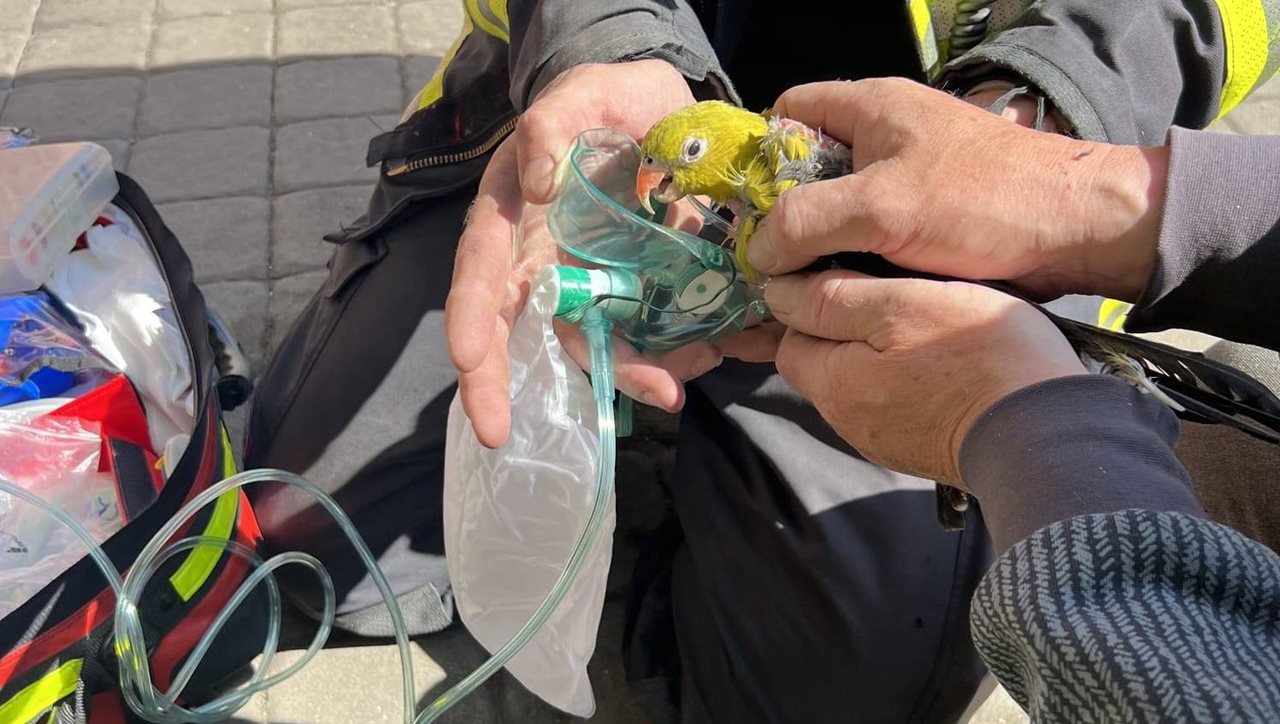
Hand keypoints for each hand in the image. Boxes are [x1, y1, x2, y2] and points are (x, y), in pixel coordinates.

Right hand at [445, 60, 722, 447]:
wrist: (661, 113)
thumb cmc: (606, 101)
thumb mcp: (580, 95)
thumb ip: (550, 126)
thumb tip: (533, 183)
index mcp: (511, 216)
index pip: (478, 273)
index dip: (469, 319)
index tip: (467, 361)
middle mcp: (538, 260)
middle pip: (511, 330)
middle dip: (500, 385)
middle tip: (498, 434)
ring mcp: (585, 283)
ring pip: (585, 343)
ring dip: (621, 374)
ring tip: (666, 390)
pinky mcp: (631, 293)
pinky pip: (640, 335)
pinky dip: (666, 356)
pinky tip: (701, 358)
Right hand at [746, 78, 1168, 302]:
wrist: (1082, 230)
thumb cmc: (985, 201)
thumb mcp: (883, 206)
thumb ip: (807, 222)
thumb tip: (755, 252)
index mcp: (871, 107)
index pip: (789, 111)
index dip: (758, 152)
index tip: (739, 205)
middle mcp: (884, 136)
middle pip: (807, 167)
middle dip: (779, 211)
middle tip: (753, 259)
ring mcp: (907, 179)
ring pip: (836, 208)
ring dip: (813, 244)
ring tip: (784, 284)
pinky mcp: (926, 219)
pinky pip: (867, 234)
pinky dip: (846, 258)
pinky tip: (831, 291)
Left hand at [768, 270, 1086, 486]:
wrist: (1049, 435)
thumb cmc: (976, 357)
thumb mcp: (899, 305)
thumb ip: (831, 299)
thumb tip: (777, 294)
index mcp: (833, 385)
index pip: (788, 340)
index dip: (807, 303)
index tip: (842, 272)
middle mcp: (850, 421)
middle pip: (824, 362)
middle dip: (844, 325)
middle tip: (889, 288)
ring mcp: (887, 440)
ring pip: (862, 382)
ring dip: (878, 350)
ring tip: (920, 316)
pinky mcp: (924, 447)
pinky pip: (896, 402)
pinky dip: (906, 376)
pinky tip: (941, 355)